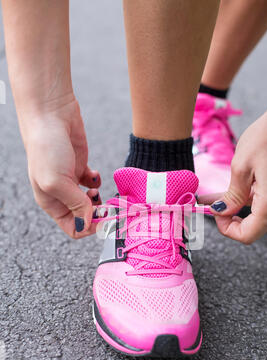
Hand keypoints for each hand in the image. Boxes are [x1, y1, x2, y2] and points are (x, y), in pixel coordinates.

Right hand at [23, 98, 100, 237]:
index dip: (89, 227)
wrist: (51, 113)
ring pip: (91, 202)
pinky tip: (96, 175)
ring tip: (98, 191)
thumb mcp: (57, 181)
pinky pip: (94, 184)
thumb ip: (74, 204)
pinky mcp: (82, 167)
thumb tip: (88, 221)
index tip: (104, 219)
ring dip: (100, 201)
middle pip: (85, 216)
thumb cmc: (47, 147)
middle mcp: (61, 195)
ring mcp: (72, 181)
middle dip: (98, 214)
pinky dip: (98, 183)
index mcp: (51, 203)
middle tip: (109, 207)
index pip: (73, 228)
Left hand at [200, 87, 266, 243]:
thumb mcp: (241, 167)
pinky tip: (240, 187)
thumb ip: (232, 196)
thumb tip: (221, 212)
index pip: (248, 235)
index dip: (228, 229)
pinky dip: (253, 199)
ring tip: (221, 195)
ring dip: (242, 209)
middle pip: (256, 228)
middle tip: (216, 206)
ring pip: (263, 216)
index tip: (216, 213)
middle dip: (233, 220)